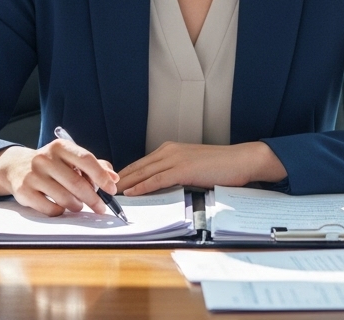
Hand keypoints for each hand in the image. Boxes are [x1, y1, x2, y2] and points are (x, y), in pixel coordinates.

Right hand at [0, 140, 118, 216]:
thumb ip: (94, 166)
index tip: (111, 189)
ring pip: (65, 198)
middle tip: (101, 208)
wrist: (16, 166)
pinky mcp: (24, 191)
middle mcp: (45, 158)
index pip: (86, 159)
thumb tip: (113, 178)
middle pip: (77, 183)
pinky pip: (50, 208)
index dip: (102, 176)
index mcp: (60, 147)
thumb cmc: (51, 164)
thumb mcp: (70, 158)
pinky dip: (60, 211)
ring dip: (77, 206)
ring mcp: (33, 175)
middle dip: (93, 199)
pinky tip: (61, 207)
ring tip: (78, 205)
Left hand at [116, 141, 287, 195]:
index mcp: (170, 149)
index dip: (124, 174)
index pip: (140, 163)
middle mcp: (169, 151)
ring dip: (125, 185)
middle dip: (118, 180)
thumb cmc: (221, 166)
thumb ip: (175, 173)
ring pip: (143, 173)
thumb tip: (160, 186)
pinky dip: (142, 187)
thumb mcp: (192, 167)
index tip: (110, 184)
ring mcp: (175, 159)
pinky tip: (132, 194)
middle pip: (136, 167)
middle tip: (102, 190)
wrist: (241, 160)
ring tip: (110, 195)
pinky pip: (157, 179)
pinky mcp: (183, 169)